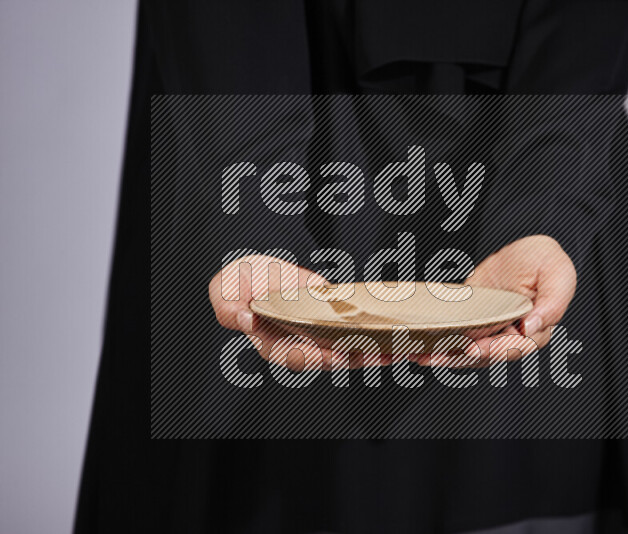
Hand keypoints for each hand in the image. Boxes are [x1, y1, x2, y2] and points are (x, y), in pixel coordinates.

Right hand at [208, 255, 390, 370]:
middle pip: (331, 358)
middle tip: (382, 354)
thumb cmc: (241, 282)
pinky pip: (359, 333)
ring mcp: (320, 336)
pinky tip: (401, 337)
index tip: (337, 356)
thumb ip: (228, 306)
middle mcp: (301, 345)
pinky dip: (378, 336)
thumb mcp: (226, 289)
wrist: (260, 269)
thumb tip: (244, 319)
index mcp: (273, 343)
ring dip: (376, 351)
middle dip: (358, 358)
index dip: (316, 358)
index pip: (296, 356)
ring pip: (350, 350)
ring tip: (401, 349)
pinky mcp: (336, 323)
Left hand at [410, 236, 576, 367]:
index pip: (515, 347)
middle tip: (440, 355)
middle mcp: (510, 335)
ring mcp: (489, 330)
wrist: (524, 249)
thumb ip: (553, 303)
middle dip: (461, 357)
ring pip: (466, 351)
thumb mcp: (558, 274)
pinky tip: (419, 347)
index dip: (495, 350)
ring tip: (423, 356)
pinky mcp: (470, 322)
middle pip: (486, 355)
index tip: (476, 349)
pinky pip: (454, 336)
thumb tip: (532, 327)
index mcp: (535, 330)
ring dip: (445, 356)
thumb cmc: (545, 261)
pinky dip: (438, 343)